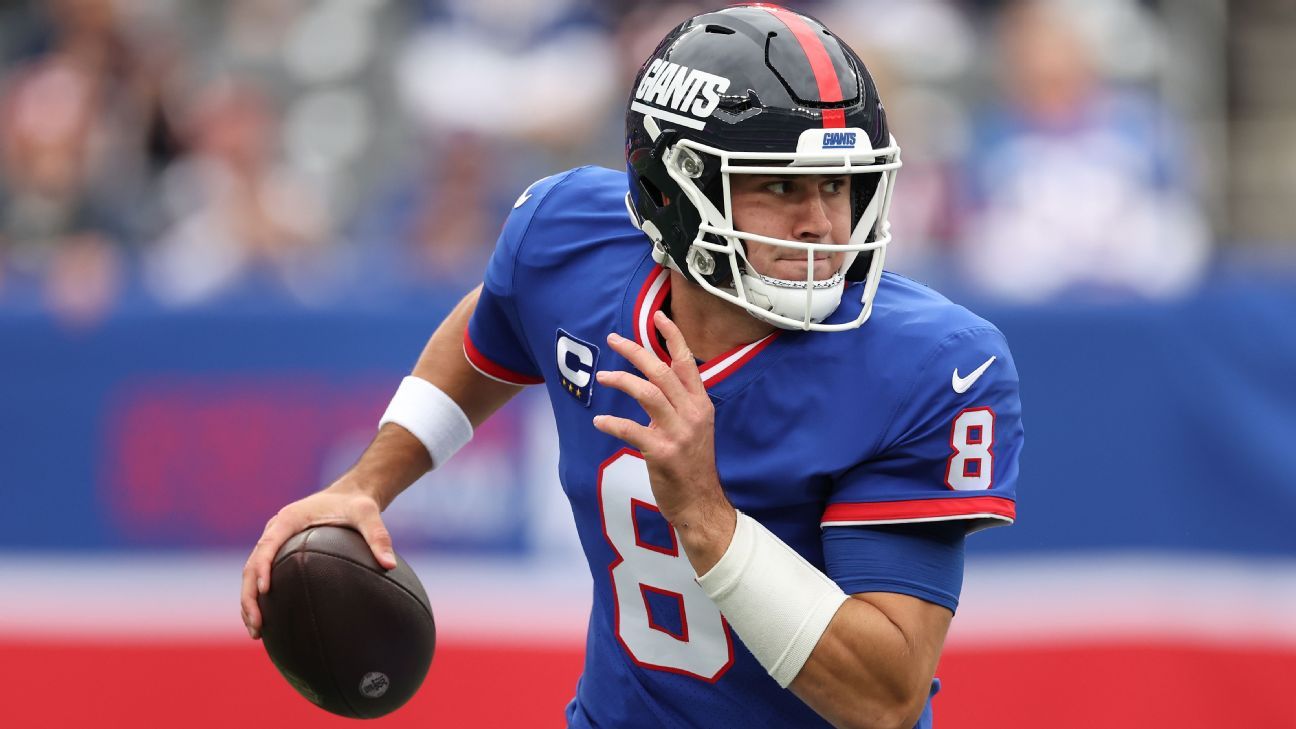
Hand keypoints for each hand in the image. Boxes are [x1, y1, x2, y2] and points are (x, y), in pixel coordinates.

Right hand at [239, 484, 397, 639]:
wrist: (349, 495)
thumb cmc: (357, 504)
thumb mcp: (368, 514)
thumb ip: (378, 536)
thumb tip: (390, 565)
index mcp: (288, 520)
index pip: (266, 546)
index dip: (262, 568)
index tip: (265, 591)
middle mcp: (275, 531)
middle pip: (251, 566)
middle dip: (249, 597)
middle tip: (258, 626)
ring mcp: (275, 543)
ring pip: (251, 575)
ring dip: (250, 603)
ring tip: (257, 633)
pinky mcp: (280, 553)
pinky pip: (262, 576)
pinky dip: (260, 599)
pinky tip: (269, 623)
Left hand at [592, 311, 735, 568]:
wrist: (702, 504)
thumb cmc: (693, 464)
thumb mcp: (697, 427)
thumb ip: (681, 402)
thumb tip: (657, 376)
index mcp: (701, 404)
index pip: (687, 362)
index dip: (672, 337)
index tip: (657, 316)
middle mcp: (693, 413)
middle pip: (661, 371)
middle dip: (635, 351)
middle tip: (612, 340)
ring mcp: (679, 433)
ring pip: (647, 393)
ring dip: (621, 380)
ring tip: (602, 377)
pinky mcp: (662, 453)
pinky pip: (632, 430)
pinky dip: (612, 423)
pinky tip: (599, 421)